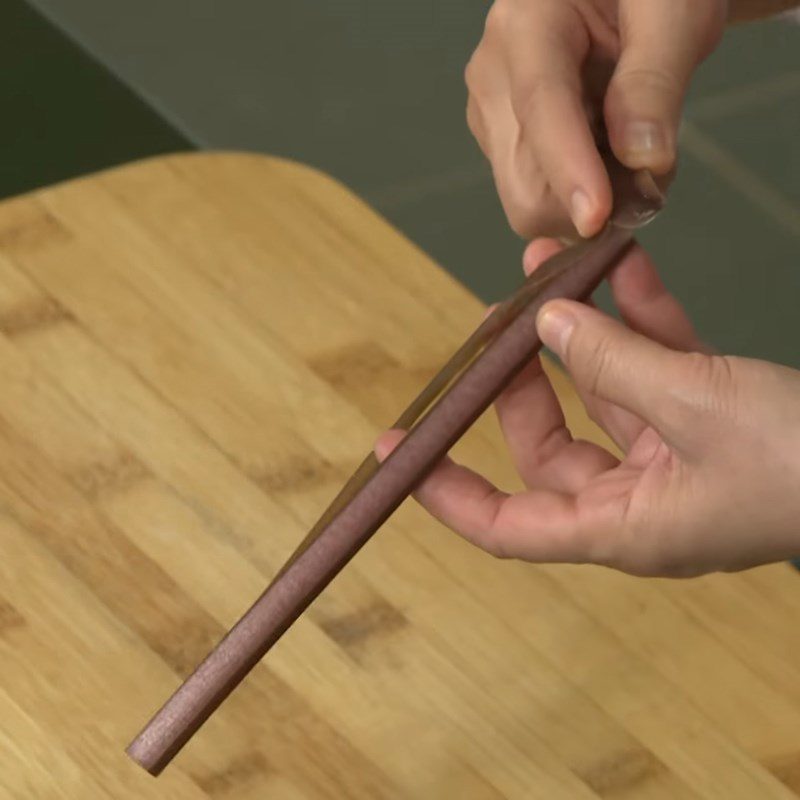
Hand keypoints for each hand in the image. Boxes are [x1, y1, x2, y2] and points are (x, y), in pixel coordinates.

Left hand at [376, 241, 799, 576]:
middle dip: (517, 386)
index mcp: (622, 527)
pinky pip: (658, 371)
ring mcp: (674, 457)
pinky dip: (641, 324)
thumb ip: (616, 363)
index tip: (398, 454)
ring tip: (543, 271)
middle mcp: (638, 498)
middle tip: (497, 327)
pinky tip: (623, 270)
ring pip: (601, 398)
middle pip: (546, 448)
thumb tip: (546, 325)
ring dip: (578, 338)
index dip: (447, 495)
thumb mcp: (699, 405)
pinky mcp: (709, 419)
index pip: (507, 528)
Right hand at [466, 0, 726, 237]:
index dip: (569, 171)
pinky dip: (580, 197)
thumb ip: (655, 81)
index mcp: (526, 25)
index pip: (541, 109)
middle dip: (587, 203)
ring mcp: (491, 115)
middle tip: (652, 180)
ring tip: (631, 152)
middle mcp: (493, 75)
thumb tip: (643, 159)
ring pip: (531, 203)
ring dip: (589, 201)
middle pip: (524, 184)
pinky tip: (607, 155)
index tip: (596, 220)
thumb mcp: (673, 14)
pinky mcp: (501, 142)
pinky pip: (539, 200)